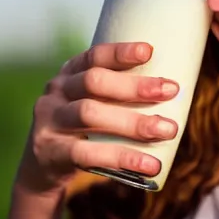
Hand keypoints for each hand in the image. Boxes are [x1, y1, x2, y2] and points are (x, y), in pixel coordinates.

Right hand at [16, 42, 178, 194]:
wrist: (42, 168)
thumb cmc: (83, 128)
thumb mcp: (94, 103)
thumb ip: (120, 95)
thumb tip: (175, 93)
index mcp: (70, 73)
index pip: (94, 56)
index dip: (121, 52)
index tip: (150, 51)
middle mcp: (56, 92)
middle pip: (94, 82)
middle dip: (135, 86)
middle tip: (171, 90)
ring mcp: (49, 121)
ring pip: (90, 114)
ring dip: (134, 123)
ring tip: (169, 130)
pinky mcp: (50, 152)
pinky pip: (87, 153)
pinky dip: (122, 158)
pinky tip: (150, 164)